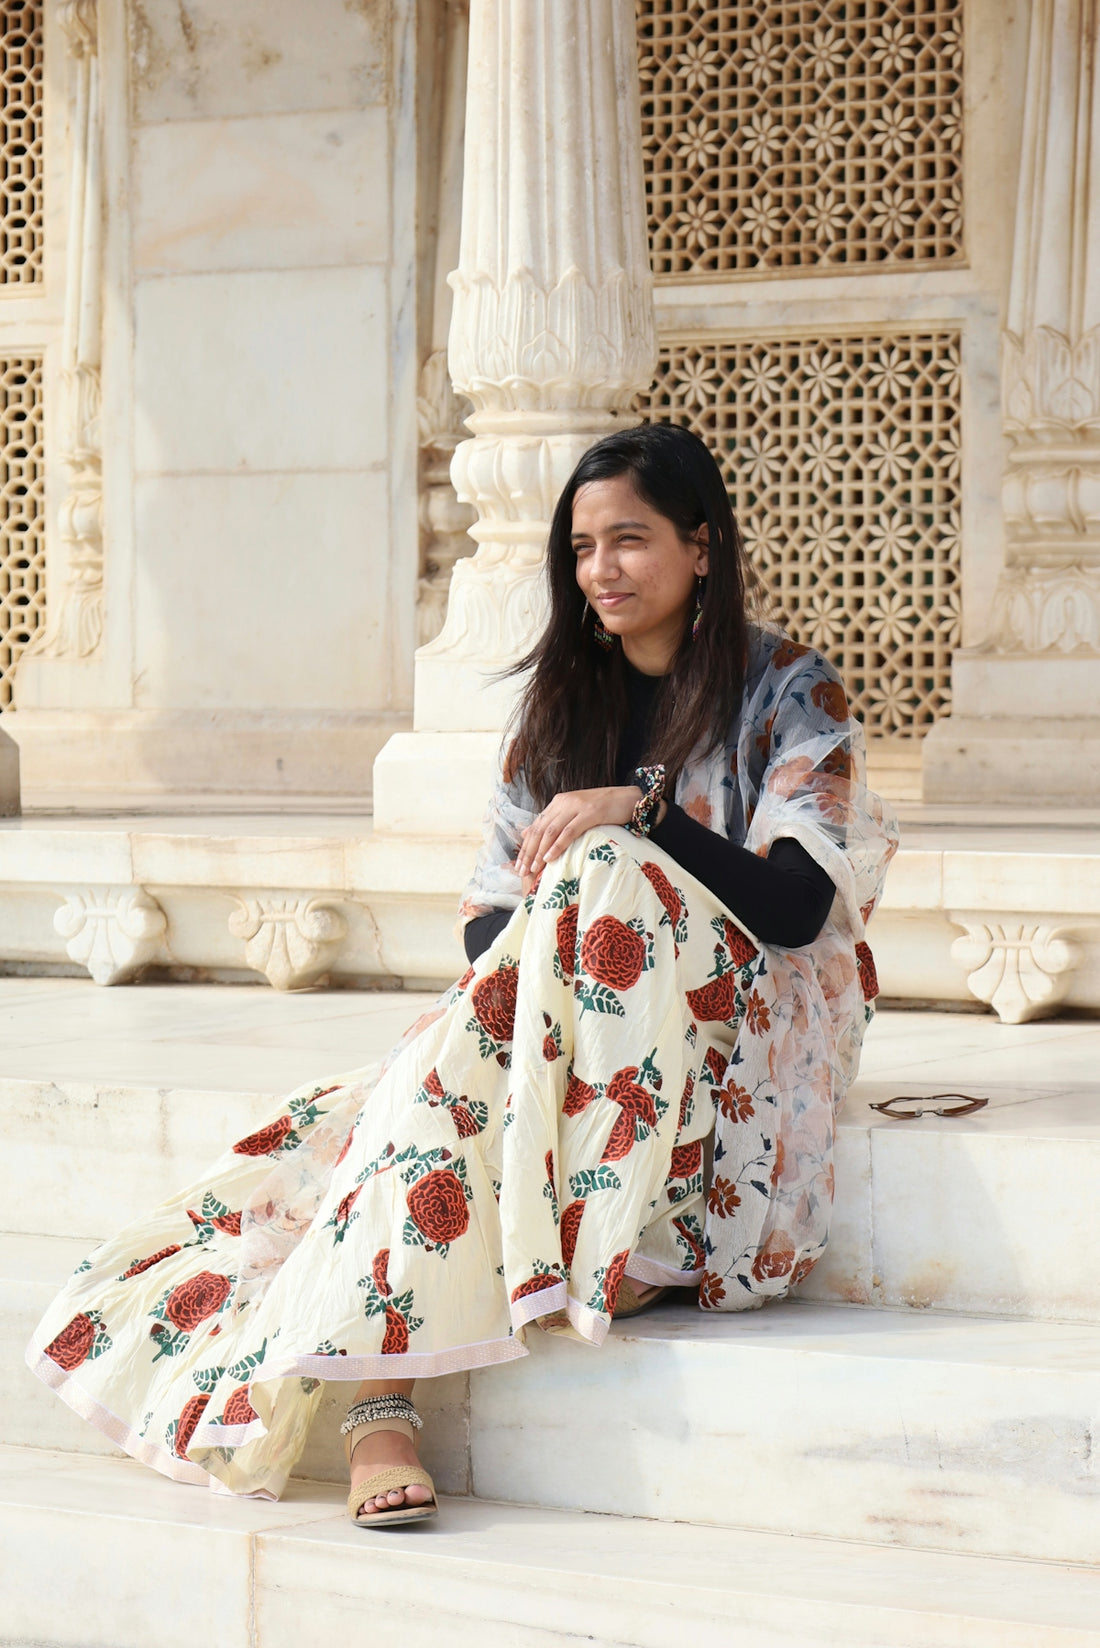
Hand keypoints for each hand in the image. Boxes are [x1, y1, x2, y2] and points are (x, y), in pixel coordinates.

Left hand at [515, 787, 641, 878]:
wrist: (630, 798)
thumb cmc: (605, 810)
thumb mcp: (575, 815)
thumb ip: (553, 822)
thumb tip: (527, 832)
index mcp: (558, 803)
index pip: (536, 826)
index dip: (526, 847)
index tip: (519, 866)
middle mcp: (564, 802)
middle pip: (540, 829)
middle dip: (529, 851)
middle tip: (522, 871)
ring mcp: (577, 806)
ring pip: (551, 831)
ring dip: (540, 851)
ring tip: (533, 868)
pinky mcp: (590, 812)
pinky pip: (569, 831)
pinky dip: (558, 845)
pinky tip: (550, 857)